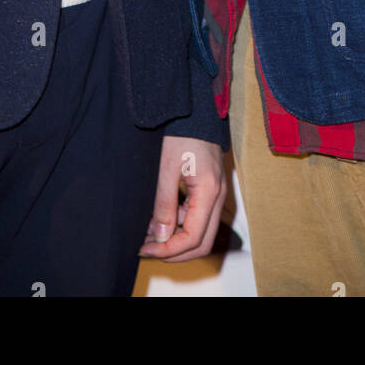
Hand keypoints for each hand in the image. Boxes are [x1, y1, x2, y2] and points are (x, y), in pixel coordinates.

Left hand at [139, 135, 227, 262]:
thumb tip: (160, 237)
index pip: (193, 238)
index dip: (168, 250)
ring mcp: (216, 194)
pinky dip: (179, 225)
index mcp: (209, 193)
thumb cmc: (182, 134)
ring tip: (149, 233)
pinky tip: (160, 218)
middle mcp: (218, 197)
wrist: (196, 111)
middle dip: (174, 252)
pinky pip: (198, 218)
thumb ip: (164, 204)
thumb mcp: (166, 168)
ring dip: (176, 240)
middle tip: (148, 249)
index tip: (146, 249)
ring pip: (200, 232)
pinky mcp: (210, 190)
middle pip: (201, 243)